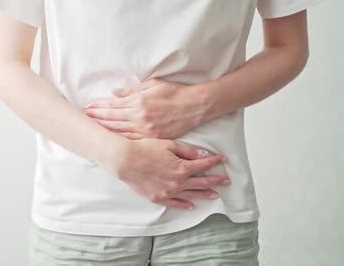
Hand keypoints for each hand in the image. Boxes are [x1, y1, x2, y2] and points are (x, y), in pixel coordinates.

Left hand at [83, 78, 210, 138]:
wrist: (195, 106)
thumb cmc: (175, 92)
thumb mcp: (153, 85)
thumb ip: (132, 90)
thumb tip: (114, 93)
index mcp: (139, 102)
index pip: (113, 104)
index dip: (99, 106)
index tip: (88, 106)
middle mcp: (140, 117)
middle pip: (112, 118)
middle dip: (97, 118)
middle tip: (84, 118)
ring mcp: (146, 130)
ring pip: (119, 131)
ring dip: (104, 129)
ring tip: (92, 128)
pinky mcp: (153, 138)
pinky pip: (132, 140)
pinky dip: (119, 139)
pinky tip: (110, 139)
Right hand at [107, 138, 230, 209]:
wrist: (124, 160)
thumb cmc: (144, 149)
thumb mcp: (168, 145)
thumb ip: (187, 151)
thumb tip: (204, 155)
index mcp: (182, 168)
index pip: (204, 165)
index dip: (215, 161)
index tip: (223, 159)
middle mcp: (178, 182)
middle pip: (202, 182)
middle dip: (216, 180)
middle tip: (226, 180)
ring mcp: (168, 192)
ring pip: (191, 194)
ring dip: (205, 194)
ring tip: (215, 195)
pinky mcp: (157, 197)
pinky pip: (175, 203)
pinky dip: (185, 204)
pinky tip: (192, 205)